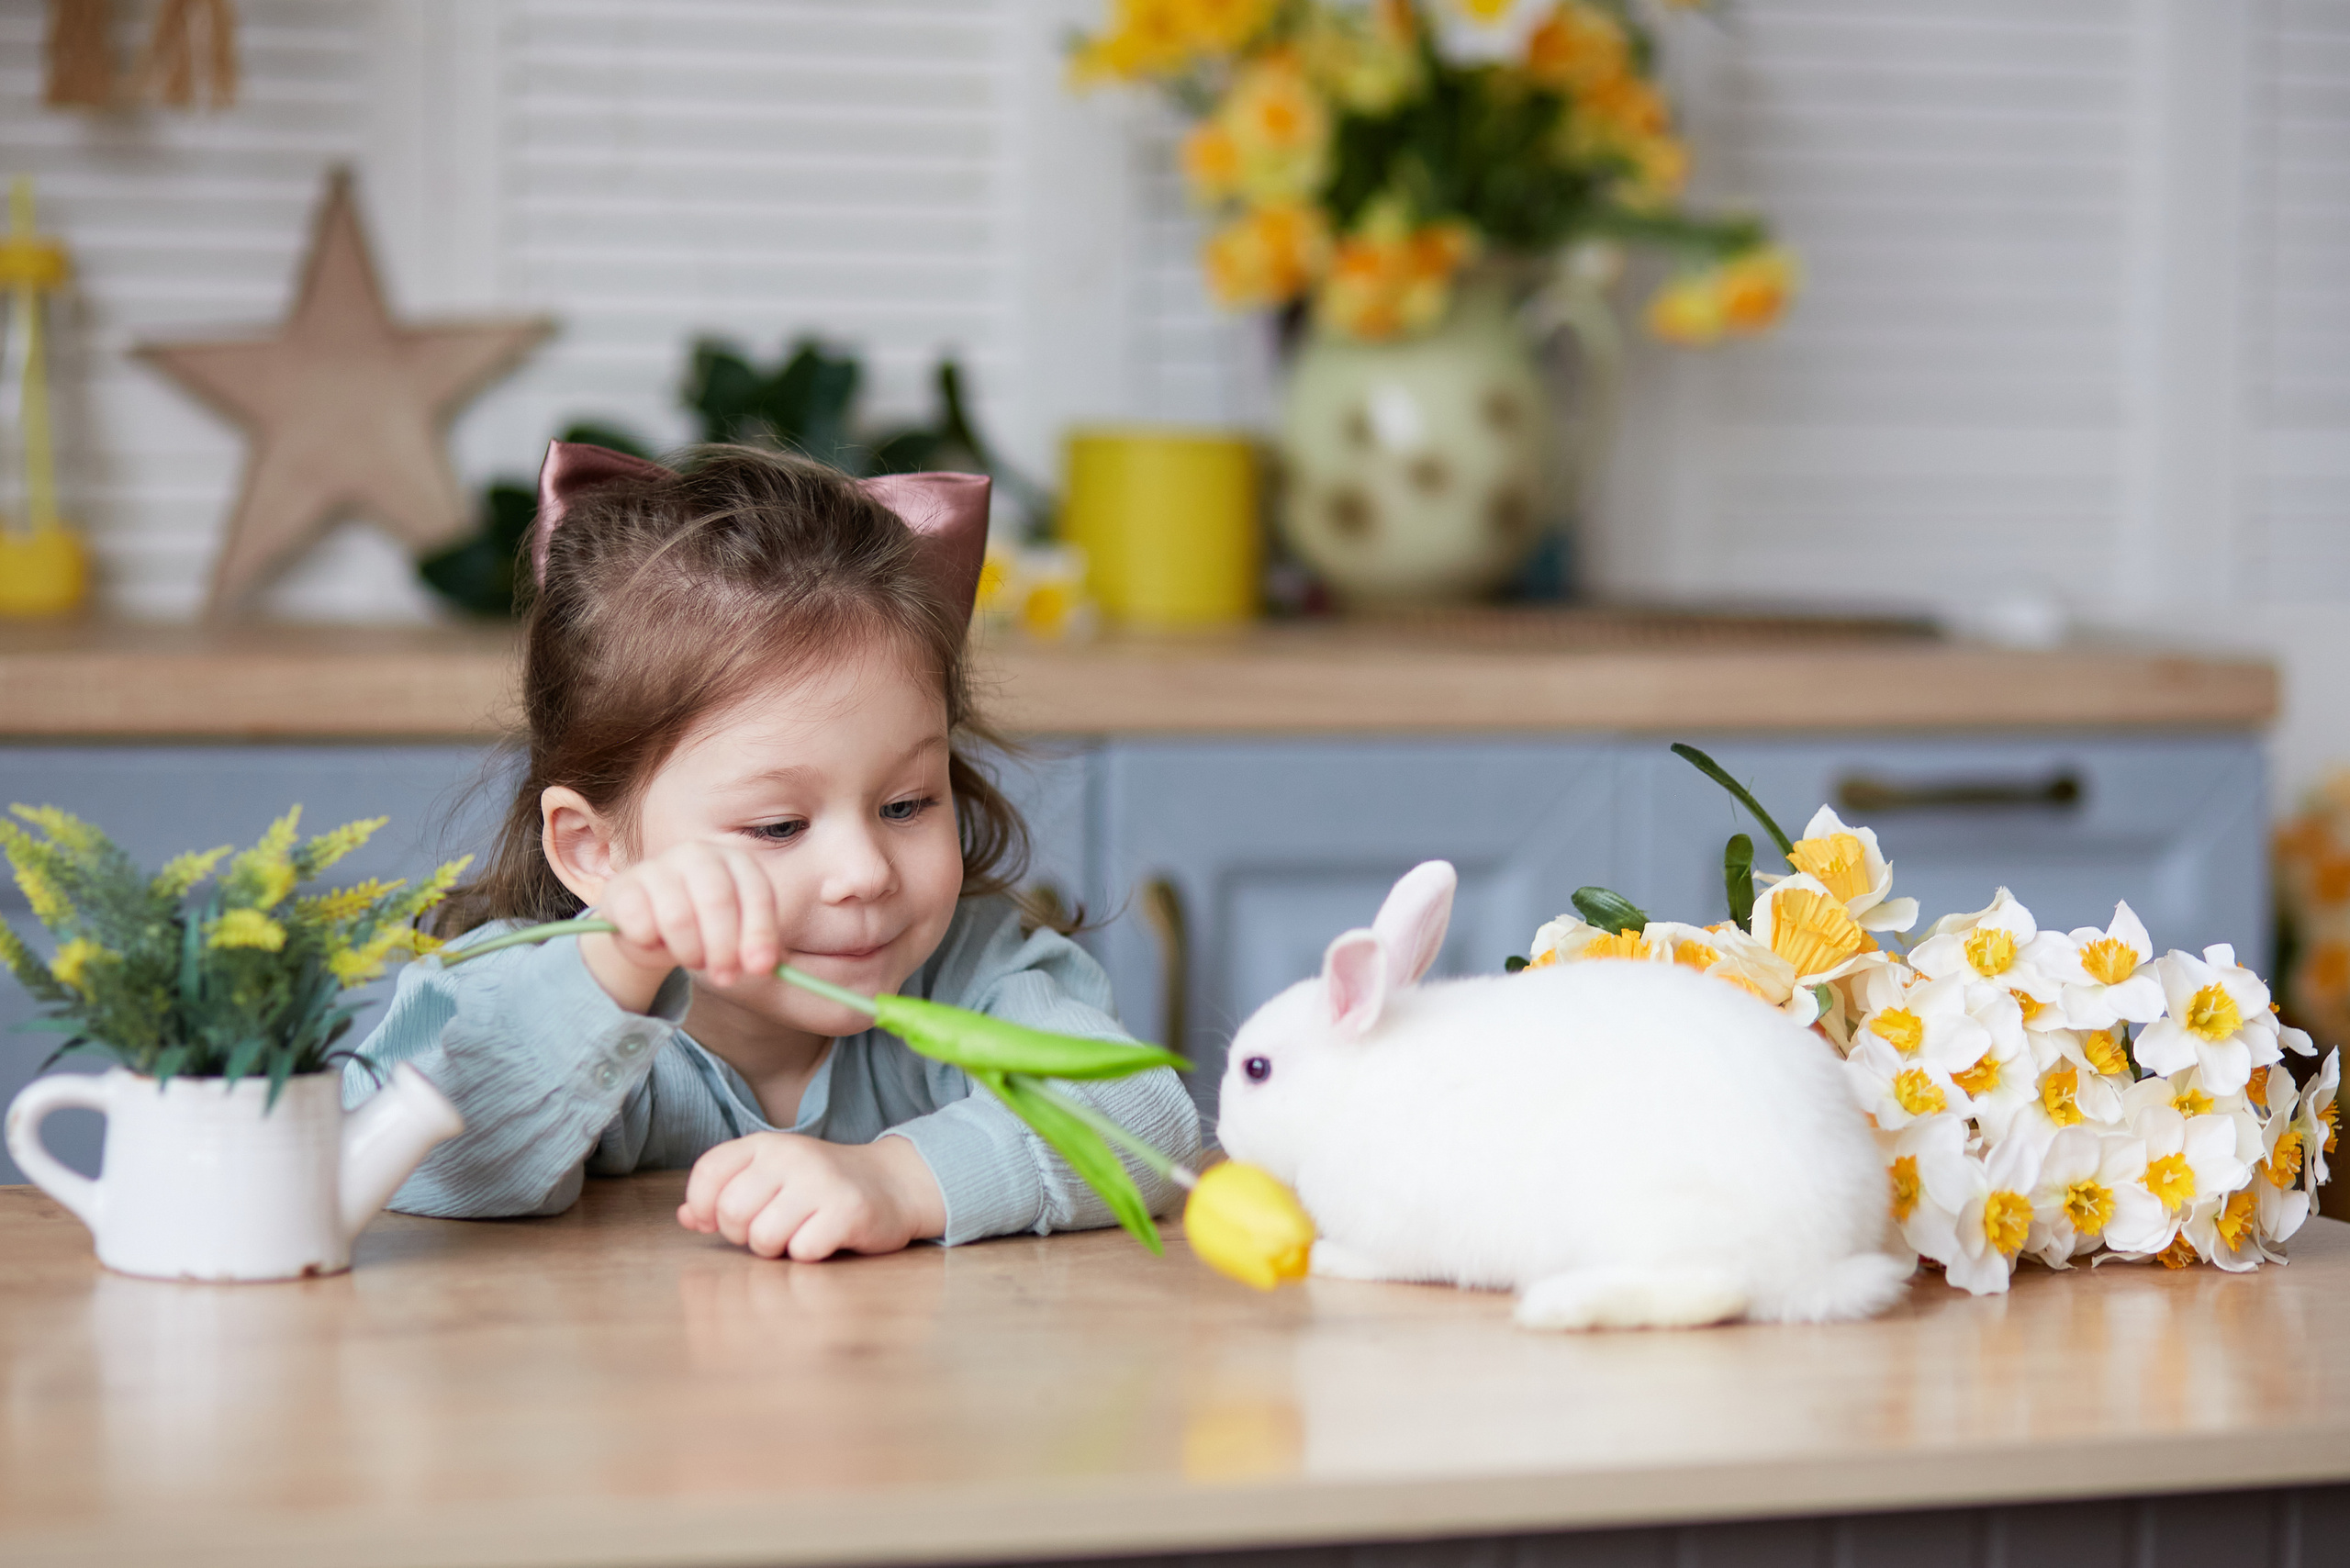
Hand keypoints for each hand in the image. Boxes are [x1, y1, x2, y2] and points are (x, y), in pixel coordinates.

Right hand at [580, 839, 783, 1011]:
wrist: (648, 929)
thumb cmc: (702, 931)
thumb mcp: (736, 938)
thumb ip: (754, 950)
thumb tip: (765, 967)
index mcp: (735, 862)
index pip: (756, 893)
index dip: (760, 933)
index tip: (761, 969)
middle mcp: (698, 854)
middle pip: (717, 901)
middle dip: (724, 948)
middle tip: (725, 978)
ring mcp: (657, 866)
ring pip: (678, 917)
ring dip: (688, 952)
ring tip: (691, 959)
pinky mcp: (622, 887)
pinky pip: (640, 925)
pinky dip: (650, 946)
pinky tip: (654, 943)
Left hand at [678, 1132, 946, 1259]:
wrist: (895, 1184)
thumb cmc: (823, 1187)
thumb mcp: (774, 1178)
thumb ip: (728, 1193)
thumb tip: (685, 1216)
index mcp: (766, 1144)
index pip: (709, 1172)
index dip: (702, 1206)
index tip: (714, 1223)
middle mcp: (791, 1156)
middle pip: (732, 1212)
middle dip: (744, 1235)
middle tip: (770, 1230)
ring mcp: (820, 1181)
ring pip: (763, 1237)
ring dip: (777, 1249)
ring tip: (798, 1235)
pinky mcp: (847, 1210)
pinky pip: (802, 1251)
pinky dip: (808, 1255)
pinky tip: (824, 1240)